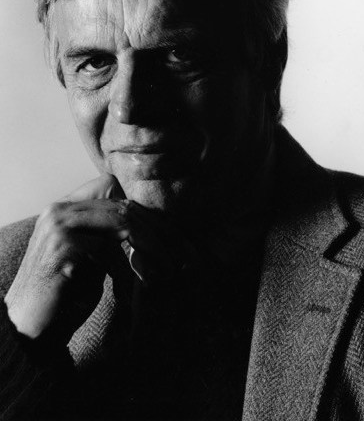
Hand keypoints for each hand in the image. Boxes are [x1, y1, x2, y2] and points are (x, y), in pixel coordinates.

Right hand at [4, 175, 195, 343]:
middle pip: (123, 205)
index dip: (142, 208)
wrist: (30, 328)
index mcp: (66, 207)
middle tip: (183, 254)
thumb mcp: (93, 257)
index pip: (111, 185)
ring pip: (122, 221)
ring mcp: (59, 226)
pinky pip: (110, 251)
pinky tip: (140, 285)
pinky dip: (129, 269)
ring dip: (152, 246)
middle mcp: (60, 209)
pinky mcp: (62, 248)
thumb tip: (154, 229)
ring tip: (170, 268)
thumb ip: (113, 236)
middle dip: (158, 230)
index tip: (170, 233)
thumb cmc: (65, 294)